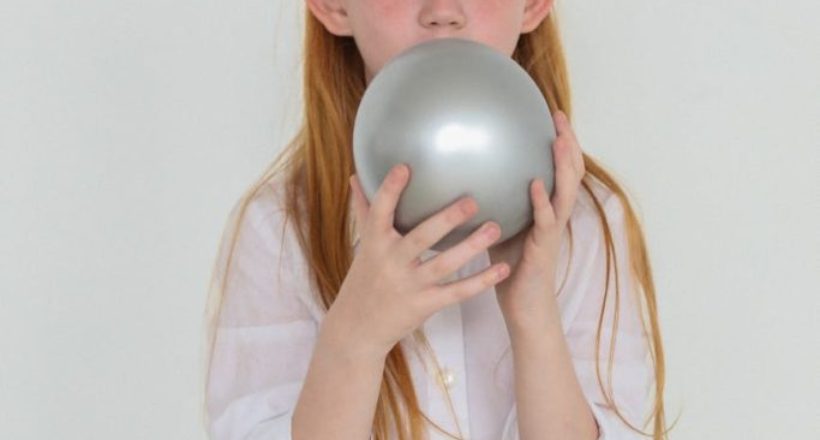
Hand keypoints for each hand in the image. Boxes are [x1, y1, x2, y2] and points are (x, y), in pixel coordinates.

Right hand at [324, 163, 511, 358]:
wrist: (358, 327)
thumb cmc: (365, 278)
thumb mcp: (364, 245)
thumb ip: (364, 210)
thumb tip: (355, 175)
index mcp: (374, 243)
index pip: (379, 212)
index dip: (390, 190)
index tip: (405, 167)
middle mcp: (391, 263)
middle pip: (421, 238)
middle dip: (446, 219)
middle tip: (472, 201)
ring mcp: (409, 285)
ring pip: (443, 264)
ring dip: (471, 247)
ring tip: (495, 228)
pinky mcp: (424, 305)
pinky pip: (456, 292)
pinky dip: (480, 281)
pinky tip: (502, 269)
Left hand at [488, 110, 585, 325]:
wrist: (523, 306)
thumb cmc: (511, 267)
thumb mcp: (500, 226)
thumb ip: (494, 202)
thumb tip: (467, 177)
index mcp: (547, 209)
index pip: (559, 169)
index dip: (561, 142)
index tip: (553, 115)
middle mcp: (555, 216)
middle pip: (571, 173)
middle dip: (568, 143)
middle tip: (560, 116)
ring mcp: (552, 232)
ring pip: (565, 192)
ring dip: (563, 166)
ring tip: (558, 141)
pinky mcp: (543, 248)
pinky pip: (545, 222)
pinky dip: (542, 201)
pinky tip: (534, 184)